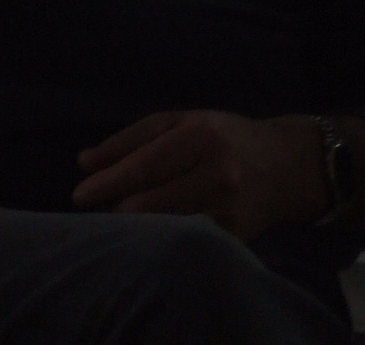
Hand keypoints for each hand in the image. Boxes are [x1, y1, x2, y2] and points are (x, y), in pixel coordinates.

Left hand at [73, 111, 326, 241]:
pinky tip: (155, 229)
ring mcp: (228, 210)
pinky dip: (161, 238)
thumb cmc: (224, 137)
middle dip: (118, 208)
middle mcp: (218, 174)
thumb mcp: (183, 121)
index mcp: (202, 136)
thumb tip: (84, 161)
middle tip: (104, 206)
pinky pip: (182, 242)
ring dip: (136, 226)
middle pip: (149, 204)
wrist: (285, 166)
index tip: (79, 195)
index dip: (108, 182)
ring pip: (163, 228)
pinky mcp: (233, 238)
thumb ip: (133, 138)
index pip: (145, 165)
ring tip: (127, 215)